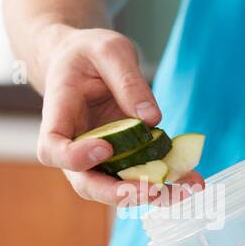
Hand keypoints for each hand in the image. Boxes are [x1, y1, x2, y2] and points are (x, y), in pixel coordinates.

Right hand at [34, 26, 169, 203]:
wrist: (84, 62)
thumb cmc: (87, 53)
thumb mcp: (109, 50)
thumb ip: (128, 81)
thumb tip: (151, 119)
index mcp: (59, 116)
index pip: (53, 150)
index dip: (76, 157)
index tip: (105, 147)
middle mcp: (75, 145)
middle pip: (86, 183)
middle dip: (119, 193)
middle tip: (153, 189)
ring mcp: (98, 157)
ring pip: (117, 189)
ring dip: (151, 194)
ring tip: (186, 189)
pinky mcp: (123, 157)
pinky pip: (141, 176)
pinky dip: (167, 182)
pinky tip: (192, 180)